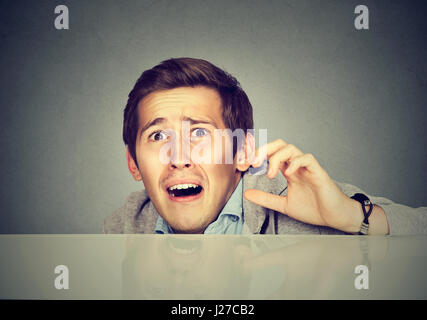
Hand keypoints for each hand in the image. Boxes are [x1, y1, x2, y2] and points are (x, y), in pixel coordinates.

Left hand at [244, 139, 361, 231]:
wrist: (334, 217)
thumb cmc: (313, 209)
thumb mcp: (283, 204)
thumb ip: (266, 198)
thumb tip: (247, 194)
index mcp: (288, 171)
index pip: (270, 154)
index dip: (257, 156)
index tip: (245, 165)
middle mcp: (296, 166)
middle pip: (279, 145)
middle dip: (264, 149)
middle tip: (254, 162)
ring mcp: (307, 167)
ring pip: (291, 148)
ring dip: (277, 157)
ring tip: (270, 173)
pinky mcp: (318, 172)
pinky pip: (307, 158)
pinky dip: (296, 162)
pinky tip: (288, 173)